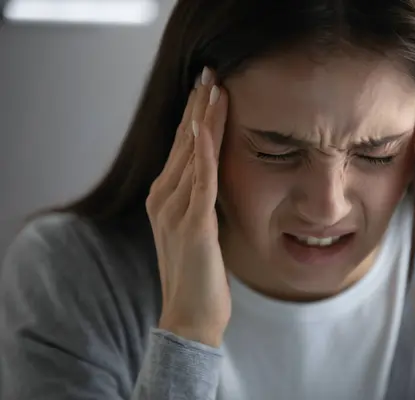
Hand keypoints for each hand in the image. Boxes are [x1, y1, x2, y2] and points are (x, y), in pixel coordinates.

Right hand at [145, 67, 229, 347]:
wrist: (191, 317)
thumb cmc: (200, 276)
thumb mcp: (199, 229)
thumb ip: (200, 201)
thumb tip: (215, 178)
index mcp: (165, 199)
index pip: (182, 149)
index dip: (194, 117)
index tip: (207, 89)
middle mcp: (163, 199)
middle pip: (183, 143)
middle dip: (197, 107)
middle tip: (210, 73)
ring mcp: (175, 210)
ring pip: (190, 154)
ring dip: (203, 118)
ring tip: (214, 86)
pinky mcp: (193, 224)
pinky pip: (199, 179)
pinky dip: (203, 150)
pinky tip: (207, 125)